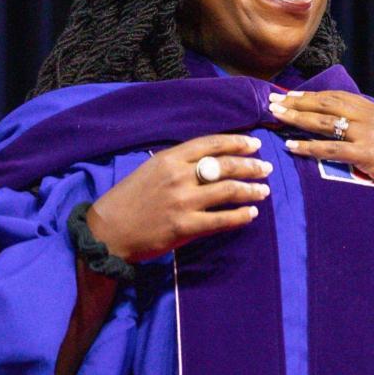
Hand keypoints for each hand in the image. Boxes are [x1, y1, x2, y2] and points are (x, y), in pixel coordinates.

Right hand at [86, 134, 269, 263]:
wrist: (108, 231)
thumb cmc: (129, 199)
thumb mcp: (150, 170)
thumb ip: (178, 163)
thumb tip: (210, 159)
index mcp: (170, 158)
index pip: (211, 144)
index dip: (237, 143)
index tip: (254, 145)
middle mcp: (178, 176)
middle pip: (224, 165)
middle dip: (250, 165)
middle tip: (265, 168)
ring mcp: (183, 202)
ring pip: (227, 191)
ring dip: (250, 189)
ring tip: (263, 190)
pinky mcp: (185, 226)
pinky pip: (221, 220)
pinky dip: (240, 216)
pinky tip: (250, 214)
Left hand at [269, 90, 373, 204]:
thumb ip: (371, 123)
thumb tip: (350, 122)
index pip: (335, 96)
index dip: (310, 95)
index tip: (290, 95)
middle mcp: (369, 116)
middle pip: (325, 104)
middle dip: (296, 102)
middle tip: (273, 101)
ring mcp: (367, 135)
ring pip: (324, 123)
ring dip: (296, 118)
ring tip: (275, 116)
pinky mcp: (367, 155)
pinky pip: (331, 150)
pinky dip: (309, 147)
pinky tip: (291, 147)